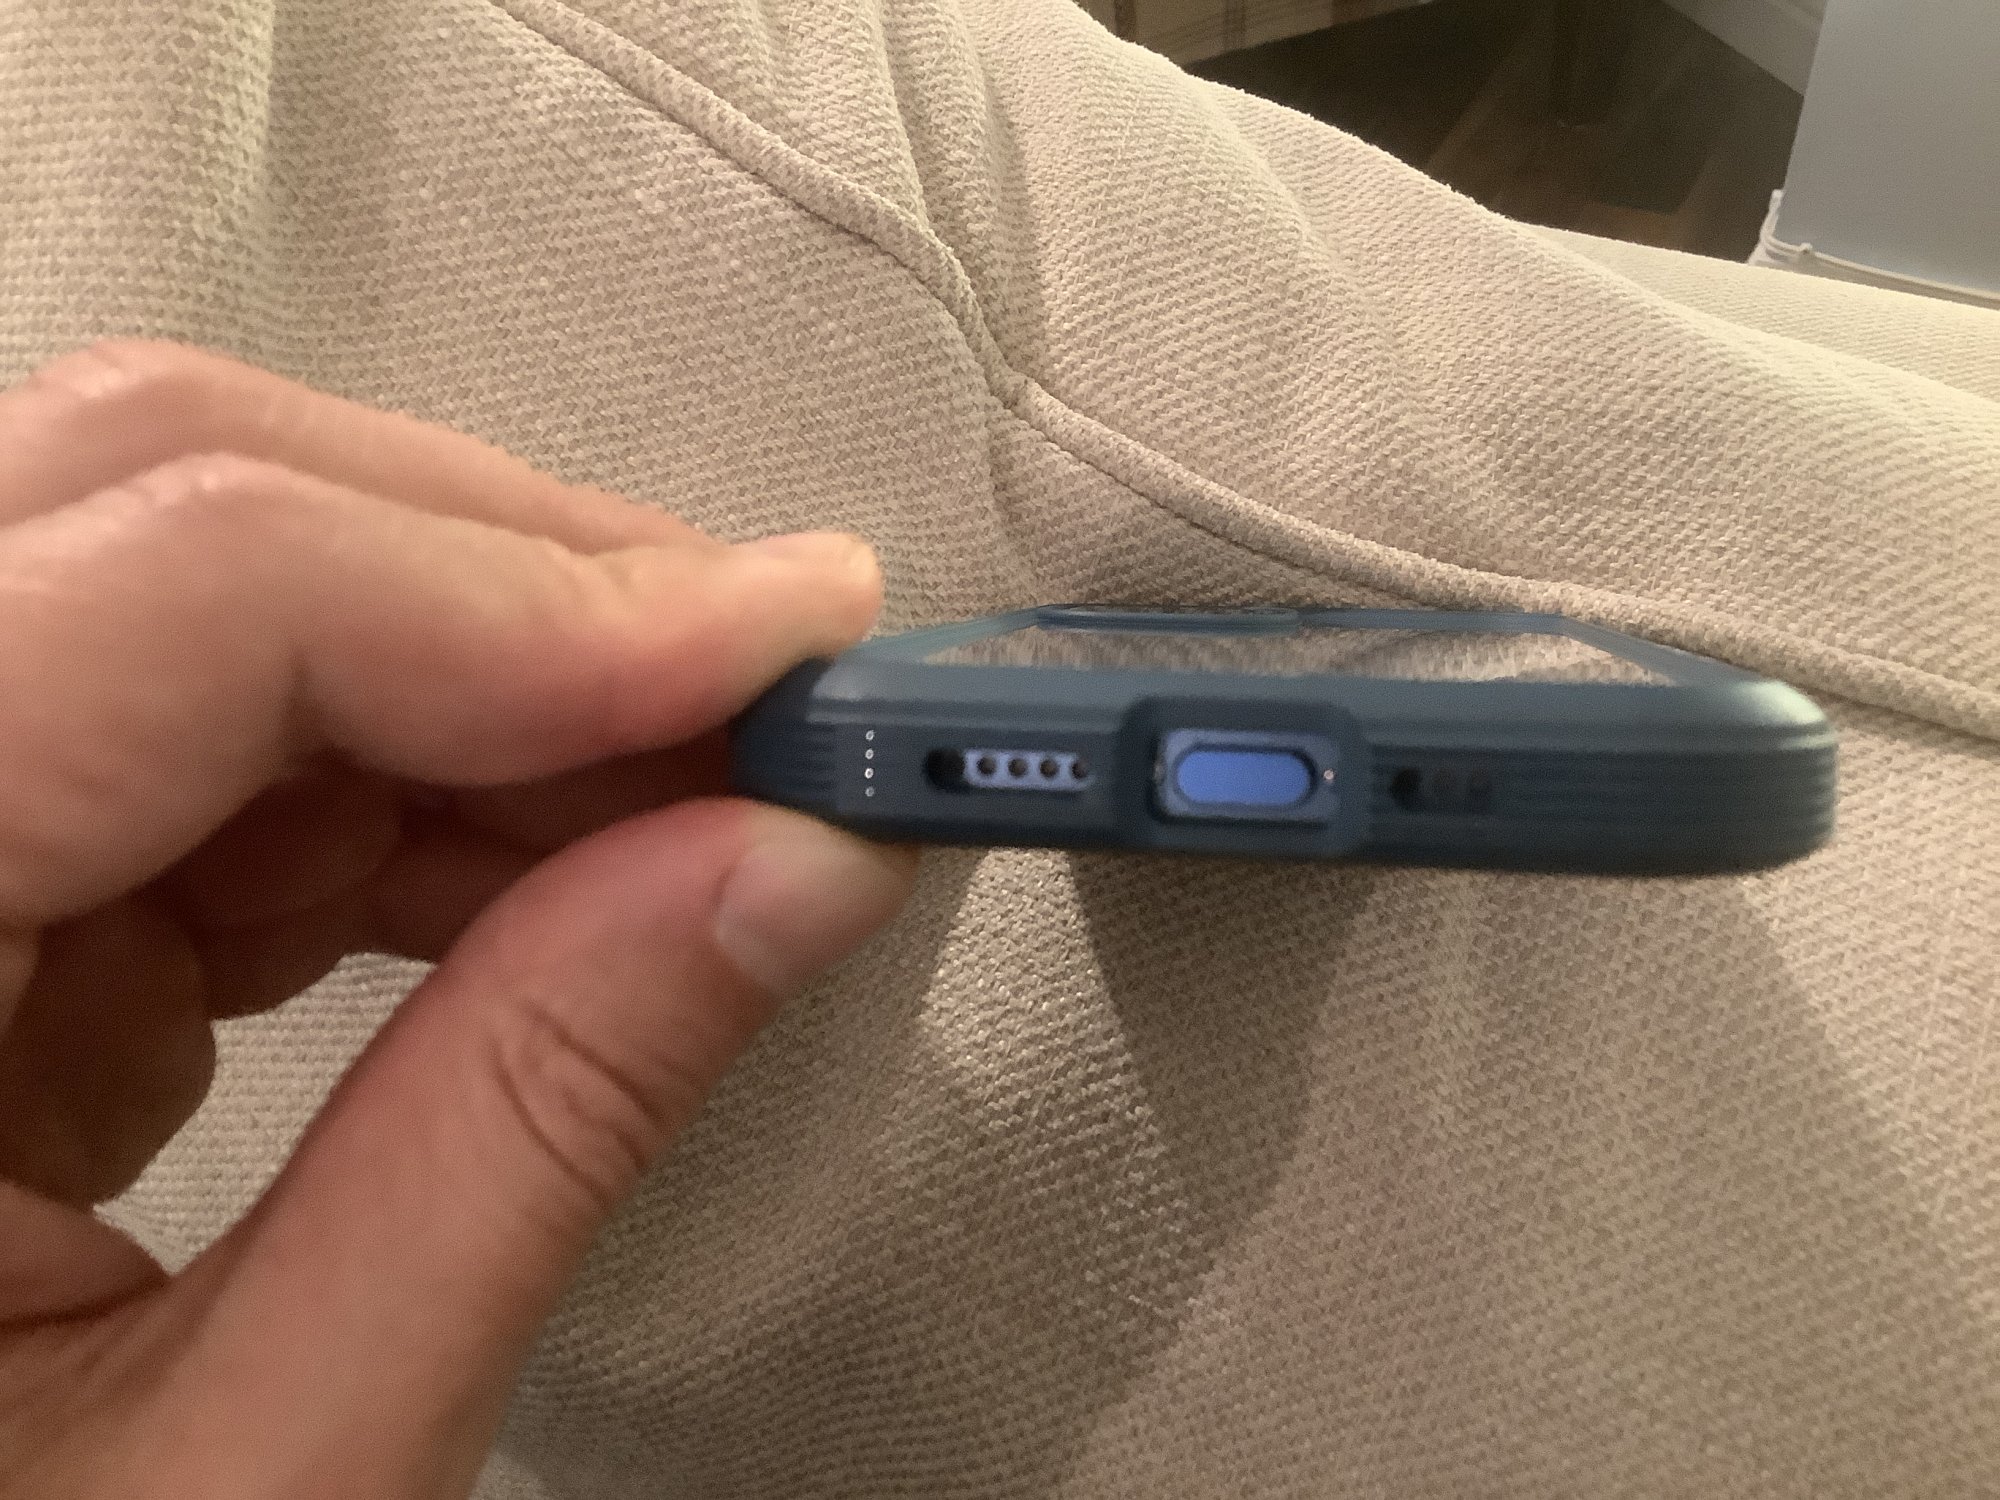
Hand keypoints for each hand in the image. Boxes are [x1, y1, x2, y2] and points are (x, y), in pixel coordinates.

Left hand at [0, 342, 916, 1497]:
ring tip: (691, 817)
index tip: (797, 652)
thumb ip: (536, 1128)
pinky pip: (180, 733)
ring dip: (481, 686)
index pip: (173, 590)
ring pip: (184, 586)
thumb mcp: (252, 1479)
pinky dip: (393, 786)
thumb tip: (792, 871)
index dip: (529, 595)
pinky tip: (534, 885)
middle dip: (514, 586)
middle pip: (155, 505)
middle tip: (775, 699)